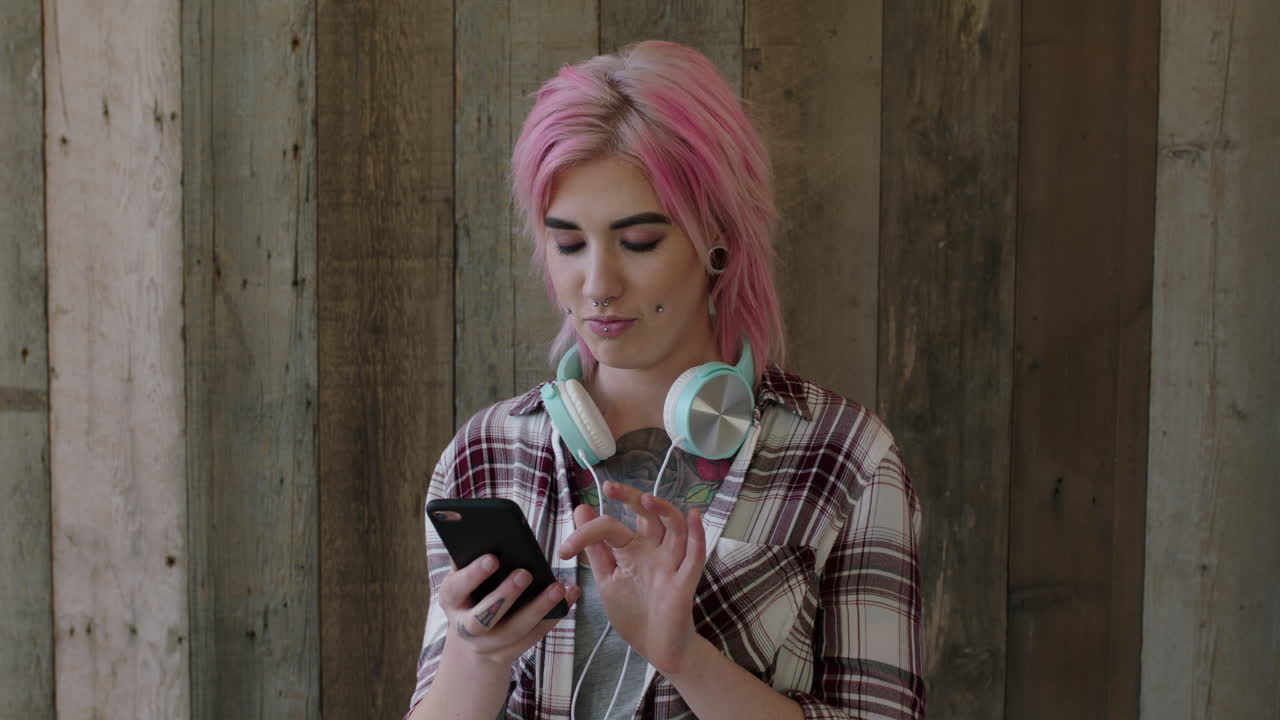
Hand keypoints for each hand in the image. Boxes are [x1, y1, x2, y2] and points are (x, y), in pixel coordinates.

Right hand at [436, 554, 581, 668]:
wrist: (471, 641)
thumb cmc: (472, 594)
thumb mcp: (464, 578)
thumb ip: (472, 558)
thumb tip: (488, 531)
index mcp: (451, 601)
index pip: (456, 589)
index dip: (473, 575)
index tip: (493, 558)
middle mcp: (465, 627)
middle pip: (483, 618)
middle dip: (505, 596)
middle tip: (525, 573)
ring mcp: (488, 645)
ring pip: (514, 631)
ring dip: (538, 608)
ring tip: (558, 587)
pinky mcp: (509, 653)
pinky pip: (534, 636)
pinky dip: (553, 617)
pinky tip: (569, 597)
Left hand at [557, 481, 706, 674]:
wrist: (656, 648)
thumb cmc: (634, 612)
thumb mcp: (607, 579)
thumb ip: (595, 548)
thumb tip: (581, 510)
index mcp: (633, 550)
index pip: (612, 527)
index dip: (587, 531)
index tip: (565, 549)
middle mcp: (653, 552)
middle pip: (648, 515)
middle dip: (631, 498)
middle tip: (610, 488)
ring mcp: (671, 565)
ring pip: (675, 528)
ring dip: (664, 510)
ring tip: (647, 500)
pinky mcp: (685, 583)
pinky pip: (695, 557)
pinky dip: (696, 536)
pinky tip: (693, 518)